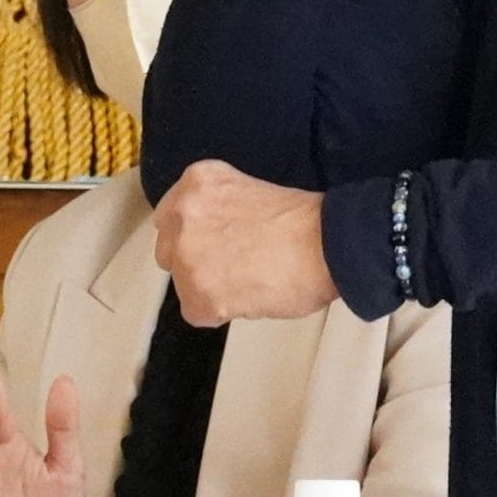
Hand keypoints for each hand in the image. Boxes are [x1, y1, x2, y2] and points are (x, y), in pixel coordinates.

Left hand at [154, 160, 338, 324]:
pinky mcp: (198, 295)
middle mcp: (183, 215)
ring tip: (251, 280)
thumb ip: (215, 209)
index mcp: (196, 183)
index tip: (215, 242)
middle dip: (196, 261)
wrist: (327, 245)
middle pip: (169, 251)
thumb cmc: (303, 222)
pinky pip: (198, 313)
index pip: (171, 217)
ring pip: (184, 284)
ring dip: (210, 288)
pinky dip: (221, 312)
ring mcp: (187, 257)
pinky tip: (251, 296)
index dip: (195, 235)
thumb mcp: (246, 191)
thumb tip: (208, 239)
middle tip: (234, 264)